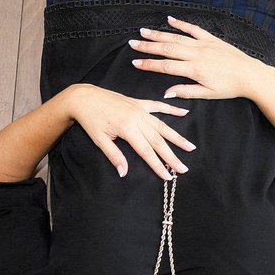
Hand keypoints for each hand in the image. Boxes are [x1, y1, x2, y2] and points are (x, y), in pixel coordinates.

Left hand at [62, 83, 194, 178]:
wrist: (84, 97)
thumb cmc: (90, 120)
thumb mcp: (100, 140)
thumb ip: (114, 156)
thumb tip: (124, 173)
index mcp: (127, 128)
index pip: (146, 151)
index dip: (158, 165)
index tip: (168, 177)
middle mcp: (137, 118)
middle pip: (158, 141)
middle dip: (172, 156)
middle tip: (184, 169)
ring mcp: (140, 109)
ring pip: (162, 126)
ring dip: (177, 137)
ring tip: (190, 147)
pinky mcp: (139, 103)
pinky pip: (158, 106)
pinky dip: (172, 110)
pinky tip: (184, 113)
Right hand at [128, 16, 274, 100]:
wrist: (250, 75)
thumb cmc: (230, 88)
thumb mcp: (207, 94)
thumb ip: (186, 91)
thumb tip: (167, 92)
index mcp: (194, 70)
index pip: (166, 66)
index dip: (149, 64)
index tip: (136, 62)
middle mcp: (197, 54)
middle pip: (167, 49)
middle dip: (148, 46)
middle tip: (133, 43)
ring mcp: (204, 44)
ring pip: (177, 38)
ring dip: (159, 34)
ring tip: (144, 32)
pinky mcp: (211, 38)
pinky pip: (194, 29)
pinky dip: (181, 24)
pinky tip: (169, 20)